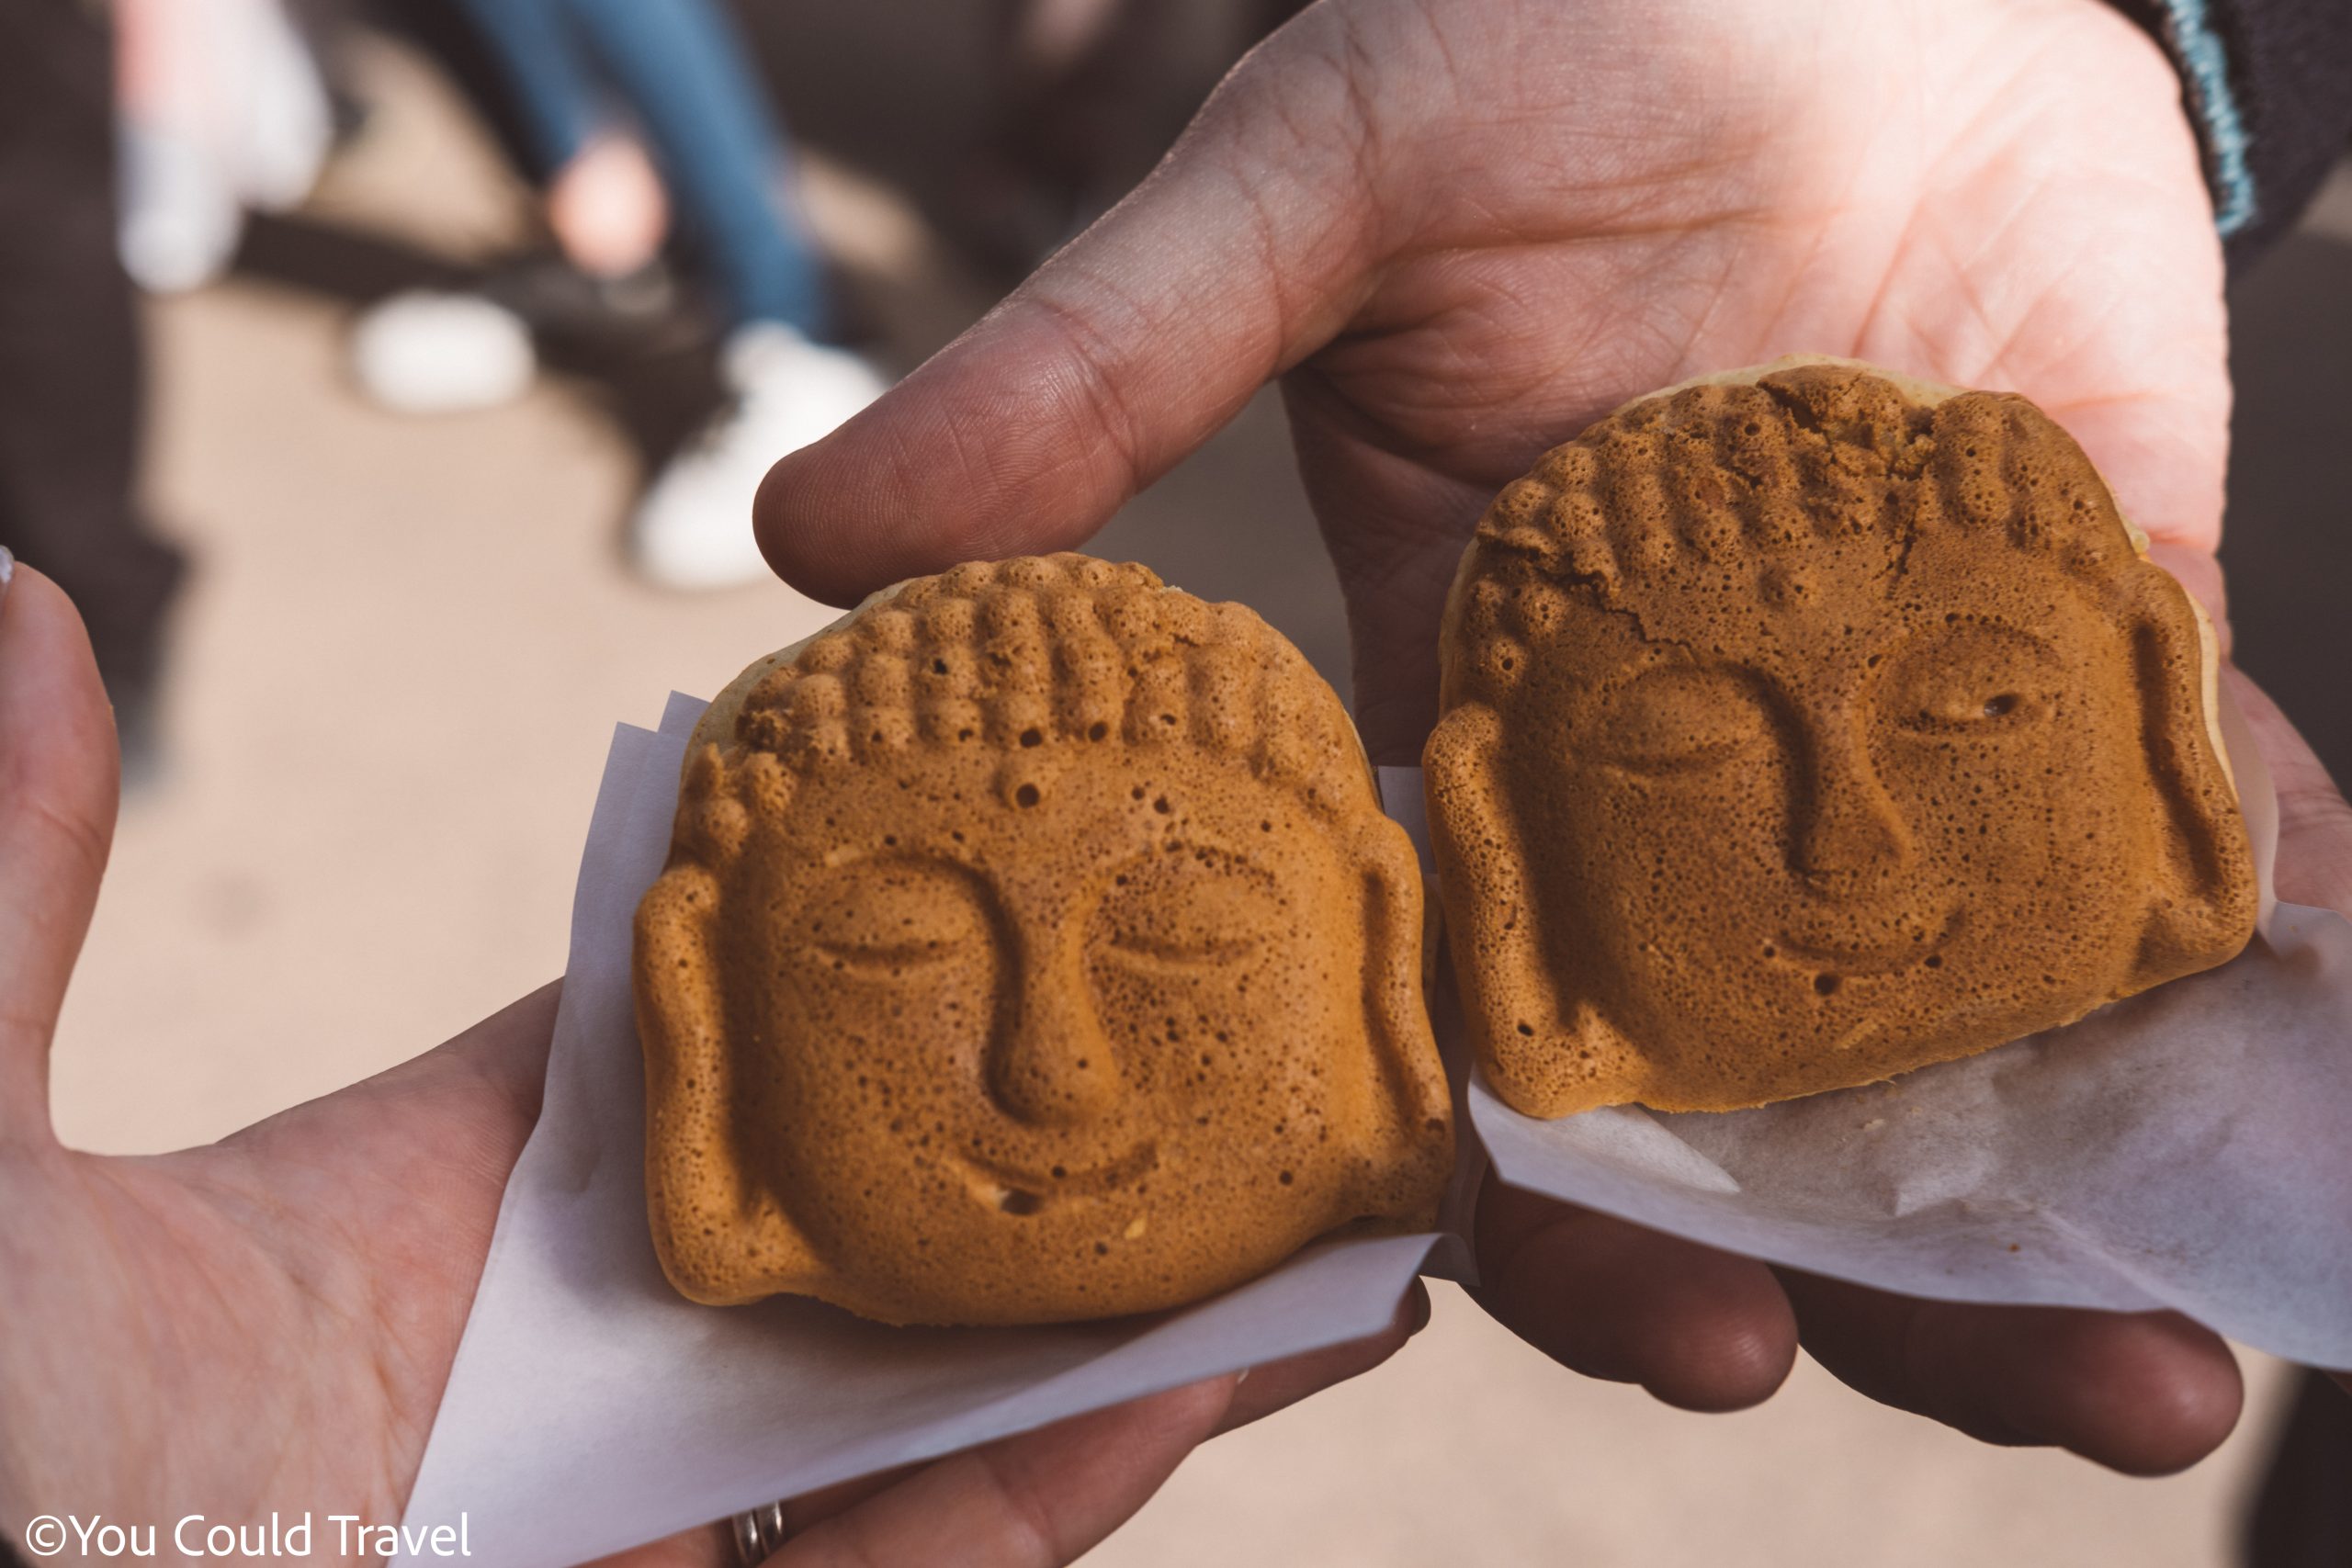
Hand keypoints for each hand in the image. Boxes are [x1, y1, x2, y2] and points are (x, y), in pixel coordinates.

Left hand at [0, 566, 1419, 1563]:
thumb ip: (26, 899)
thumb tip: (21, 598)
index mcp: (426, 1239)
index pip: (697, 1060)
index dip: (862, 953)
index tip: (1020, 830)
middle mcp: (571, 1386)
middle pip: (881, 1224)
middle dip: (1066, 1119)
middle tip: (1254, 996)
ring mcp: (655, 1530)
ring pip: (956, 1395)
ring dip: (1152, 1287)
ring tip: (1329, 1158)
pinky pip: (947, 1551)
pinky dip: (1089, 1455)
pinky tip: (1238, 1333)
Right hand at [756, 0, 2308, 1472]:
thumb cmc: (1552, 33)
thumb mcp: (1313, 182)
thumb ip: (1100, 368)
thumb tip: (816, 536)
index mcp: (1465, 734)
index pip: (1483, 1038)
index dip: (1563, 1220)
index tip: (1675, 1342)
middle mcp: (1673, 775)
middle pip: (1753, 1093)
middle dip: (1870, 1267)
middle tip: (2042, 1396)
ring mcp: (1890, 715)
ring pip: (1969, 1012)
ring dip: (2076, 1180)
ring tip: (2173, 1367)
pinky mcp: (2091, 620)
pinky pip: (2179, 815)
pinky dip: (2256, 934)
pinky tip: (2310, 1062)